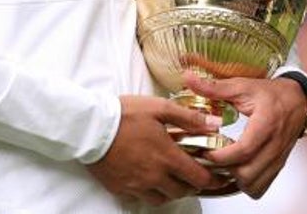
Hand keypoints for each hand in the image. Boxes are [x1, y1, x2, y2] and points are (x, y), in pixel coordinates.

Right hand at [85, 95, 227, 205]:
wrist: (90, 127)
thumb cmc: (124, 114)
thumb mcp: (159, 107)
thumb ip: (188, 117)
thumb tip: (214, 124)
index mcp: (167, 156)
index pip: (198, 178)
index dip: (211, 179)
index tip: (216, 176)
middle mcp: (154, 176)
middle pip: (182, 191)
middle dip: (191, 185)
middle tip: (192, 174)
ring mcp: (137, 185)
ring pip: (162, 199)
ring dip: (171, 191)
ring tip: (170, 177)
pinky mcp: (121, 188)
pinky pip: (141, 198)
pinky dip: (149, 192)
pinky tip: (147, 178)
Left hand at [183, 72, 306, 198]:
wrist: (297, 100)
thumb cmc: (270, 93)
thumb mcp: (242, 85)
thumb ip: (215, 87)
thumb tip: (188, 78)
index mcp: (265, 123)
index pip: (244, 150)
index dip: (222, 156)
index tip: (206, 151)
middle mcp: (274, 144)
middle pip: (248, 172)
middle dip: (225, 170)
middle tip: (212, 159)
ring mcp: (278, 158)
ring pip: (255, 184)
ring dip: (236, 180)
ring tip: (224, 166)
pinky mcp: (278, 166)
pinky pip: (262, 186)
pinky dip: (247, 185)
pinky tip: (237, 171)